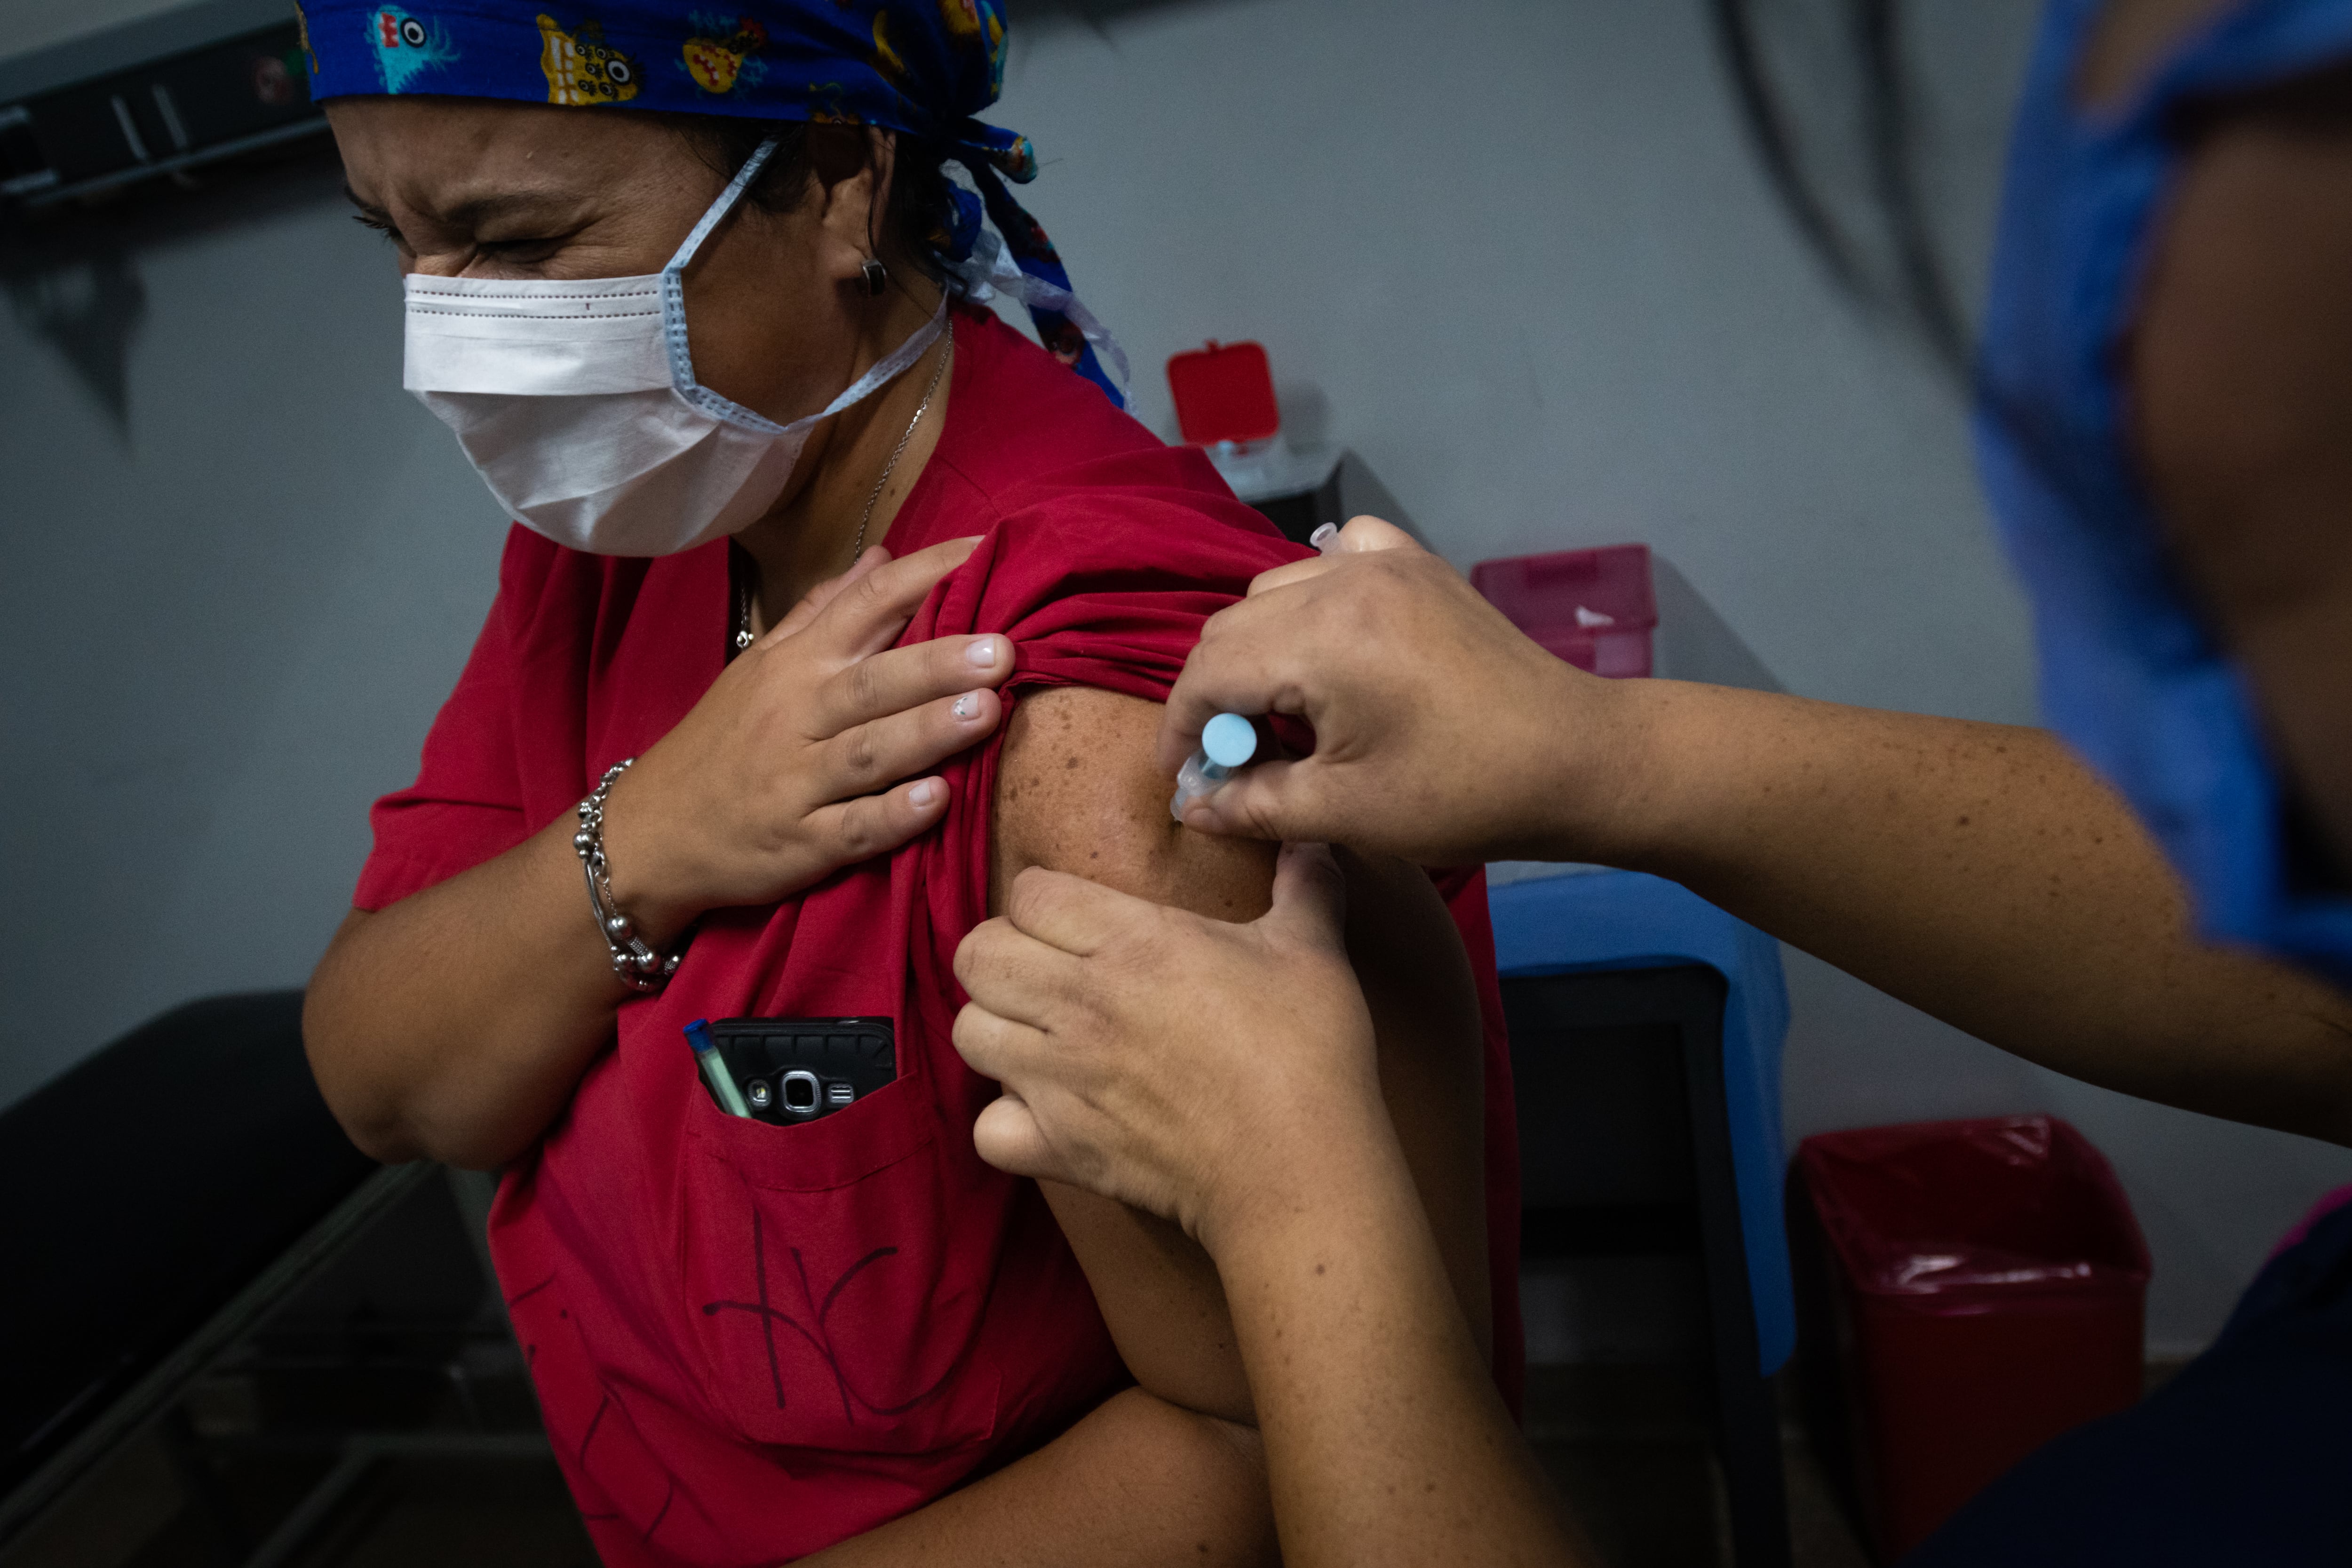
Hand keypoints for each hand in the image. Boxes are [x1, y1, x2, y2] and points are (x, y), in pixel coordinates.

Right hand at [601, 537, 1011, 936]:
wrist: (653, 832)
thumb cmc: (723, 741)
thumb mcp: (761, 667)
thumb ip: (822, 612)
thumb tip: (881, 556)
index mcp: (795, 665)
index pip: (864, 605)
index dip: (923, 575)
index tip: (983, 551)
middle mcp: (796, 717)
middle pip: (874, 682)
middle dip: (938, 663)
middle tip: (1004, 649)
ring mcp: (797, 783)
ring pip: (869, 752)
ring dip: (927, 732)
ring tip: (987, 711)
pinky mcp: (799, 844)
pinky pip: (851, 829)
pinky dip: (892, 816)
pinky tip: (936, 801)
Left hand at [952, 843, 1387, 1251]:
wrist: (1298, 1169)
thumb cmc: (1308, 1054)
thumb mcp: (1313, 951)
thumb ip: (1304, 885)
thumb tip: (1312, 841)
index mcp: (1132, 943)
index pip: (1028, 892)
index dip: (1048, 900)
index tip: (1080, 919)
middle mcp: (1080, 1005)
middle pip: (977, 955)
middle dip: (1004, 953)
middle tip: (1049, 970)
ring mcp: (1061, 1080)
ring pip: (969, 1033)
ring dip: (999, 1029)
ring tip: (1042, 1035)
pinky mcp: (1060, 1148)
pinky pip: (986, 1128)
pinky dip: (1006, 1121)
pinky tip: (1047, 1110)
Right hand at [1158, 516, 1640, 865]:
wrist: (1576, 759)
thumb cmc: (1463, 794)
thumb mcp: (1346, 813)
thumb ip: (1255, 803)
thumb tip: (1192, 804)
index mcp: (1321, 639)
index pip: (1208, 671)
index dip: (1182, 729)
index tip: (1184, 778)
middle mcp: (1344, 581)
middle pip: (1234, 628)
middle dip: (1217, 695)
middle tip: (1235, 759)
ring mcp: (1386, 564)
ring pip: (1275, 590)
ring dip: (1260, 650)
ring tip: (1285, 714)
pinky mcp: (1419, 565)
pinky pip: (1337, 554)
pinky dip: (1313, 591)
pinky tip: (1327, 639)